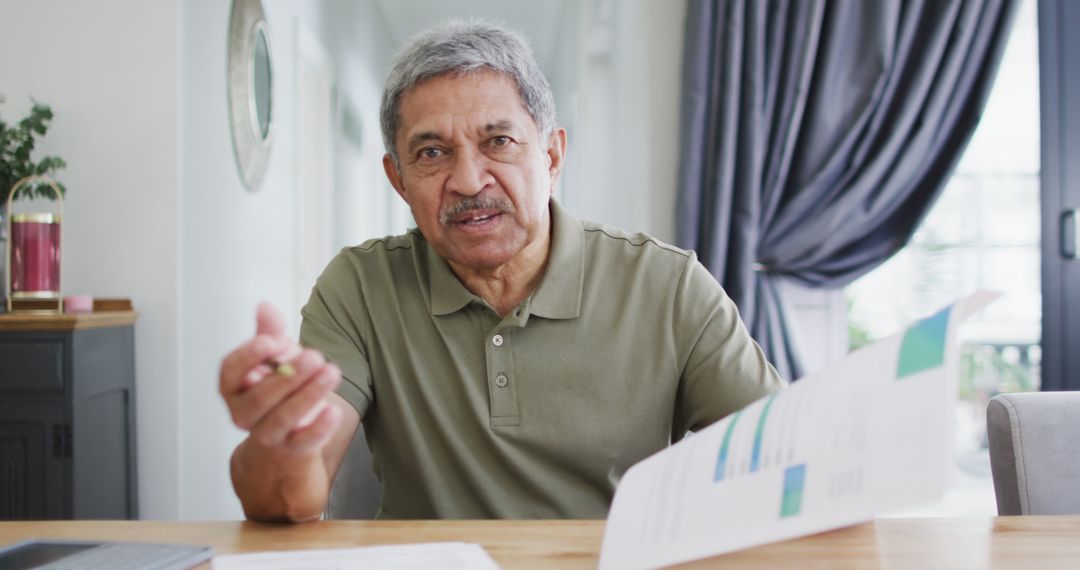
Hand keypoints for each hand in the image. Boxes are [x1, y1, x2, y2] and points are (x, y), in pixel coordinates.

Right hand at [220, 303, 342, 455]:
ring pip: (282, 418)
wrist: (288, 428)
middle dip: (288, 376)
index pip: (231, 371)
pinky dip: (320, 427)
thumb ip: (270, 333)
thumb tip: (265, 307)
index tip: (274, 340)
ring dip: (308, 394)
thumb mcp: (275, 355)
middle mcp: (243, 413)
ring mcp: (266, 434)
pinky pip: (304, 441)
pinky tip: (334, 410)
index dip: (250, 356)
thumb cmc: (279, 384)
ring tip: (331, 372)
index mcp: (233, 386)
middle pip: (259, 397)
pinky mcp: (292, 448)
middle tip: (314, 355)